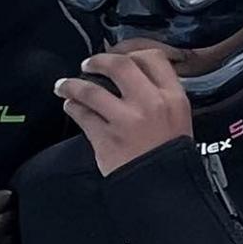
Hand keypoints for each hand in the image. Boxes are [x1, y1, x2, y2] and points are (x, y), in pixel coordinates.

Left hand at [58, 48, 194, 175]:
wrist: (164, 191)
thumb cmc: (170, 155)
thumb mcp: (179, 118)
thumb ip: (160, 95)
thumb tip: (133, 76)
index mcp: (172, 97)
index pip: (152, 58)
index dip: (131, 52)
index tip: (119, 56)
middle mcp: (150, 103)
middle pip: (119, 65)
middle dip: (98, 61)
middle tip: (87, 64)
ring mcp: (126, 121)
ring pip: (90, 89)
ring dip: (72, 85)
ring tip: (64, 86)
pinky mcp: (106, 139)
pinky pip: (81, 114)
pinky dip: (72, 107)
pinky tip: (70, 106)